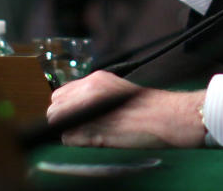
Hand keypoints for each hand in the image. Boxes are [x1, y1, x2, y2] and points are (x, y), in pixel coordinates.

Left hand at [47, 71, 206, 148]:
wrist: (168, 117)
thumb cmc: (151, 108)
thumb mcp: (118, 93)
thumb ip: (94, 98)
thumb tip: (74, 112)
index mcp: (96, 79)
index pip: (60, 93)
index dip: (66, 107)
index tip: (78, 116)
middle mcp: (89, 89)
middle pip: (54, 107)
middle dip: (63, 119)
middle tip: (84, 127)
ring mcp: (89, 109)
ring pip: (58, 123)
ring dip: (71, 131)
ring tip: (94, 134)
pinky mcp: (92, 128)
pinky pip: (68, 139)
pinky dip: (78, 142)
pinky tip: (97, 140)